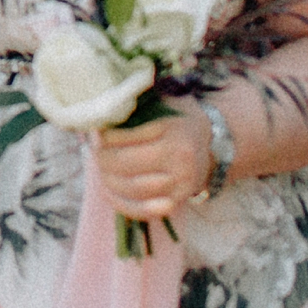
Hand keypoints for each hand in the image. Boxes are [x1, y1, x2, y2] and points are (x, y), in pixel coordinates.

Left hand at [93, 102, 213, 220]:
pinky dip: (122, 203)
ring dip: (107, 178)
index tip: (96, 131)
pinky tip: (107, 191)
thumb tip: (102, 102)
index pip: (126, 135)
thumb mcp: (165, 100)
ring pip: (132, 187)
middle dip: (102, 157)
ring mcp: (181, 181)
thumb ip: (138, 98)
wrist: (214, 145)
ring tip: (99, 166)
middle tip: (93, 150)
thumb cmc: (178, 119)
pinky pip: (144, 209)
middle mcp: (180, 156)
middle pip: (125, 162)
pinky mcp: (179, 199)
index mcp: (173, 128)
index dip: (104, 135)